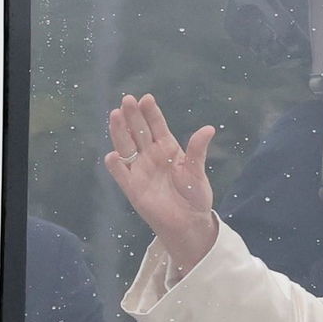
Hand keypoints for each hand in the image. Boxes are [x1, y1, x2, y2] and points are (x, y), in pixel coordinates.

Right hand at [105, 94, 218, 269]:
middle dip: (133, 116)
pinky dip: (116, 166)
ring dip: (120, 132)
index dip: (151, 112)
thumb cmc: (194, 195)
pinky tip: (113, 155)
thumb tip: (209, 129)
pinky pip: (122, 174)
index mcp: (168, 148)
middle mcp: (151, 155)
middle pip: (139, 132)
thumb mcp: (197, 172)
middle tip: (127, 100)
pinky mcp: (132, 188)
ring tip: (115, 115)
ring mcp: (140, 170)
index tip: (146, 98)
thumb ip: (197, 151)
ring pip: (126, 147)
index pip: (157, 126)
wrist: (188, 222)